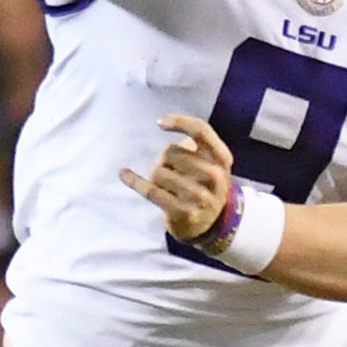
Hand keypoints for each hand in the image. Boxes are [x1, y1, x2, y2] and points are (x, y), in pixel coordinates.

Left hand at [119, 112, 235, 241]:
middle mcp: (215, 176)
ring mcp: (200, 197)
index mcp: (222, 159)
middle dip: (164, 159)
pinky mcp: (183, 212)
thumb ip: (194, 145)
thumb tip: (165, 126)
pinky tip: (124, 174)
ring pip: (159, 172)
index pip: (201, 131)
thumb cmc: (204, 185)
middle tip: (170, 170)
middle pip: (173, 151)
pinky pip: (151, 191)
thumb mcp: (210, 163)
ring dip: (155, 175)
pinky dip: (134, 181)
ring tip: (164, 185)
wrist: (212, 224)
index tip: (160, 122)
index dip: (180, 122)